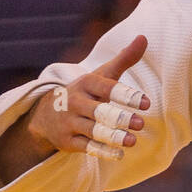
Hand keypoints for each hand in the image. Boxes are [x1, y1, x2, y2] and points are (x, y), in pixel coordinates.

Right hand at [24, 35, 150, 157]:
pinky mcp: (67, 142)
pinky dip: (102, 151)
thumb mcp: (101, 74)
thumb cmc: (85, 92)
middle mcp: (76, 103)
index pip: (107, 88)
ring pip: (94, 131)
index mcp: (86, 84)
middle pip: (100, 111)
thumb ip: (124, 59)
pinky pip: (86, 148)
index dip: (126, 95)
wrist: (45, 114)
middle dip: (120, 118)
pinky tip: (119, 154)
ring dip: (114, 137)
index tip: (146, 103)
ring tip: (133, 141)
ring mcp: (70, 123)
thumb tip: (144, 37)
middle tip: (141, 123)